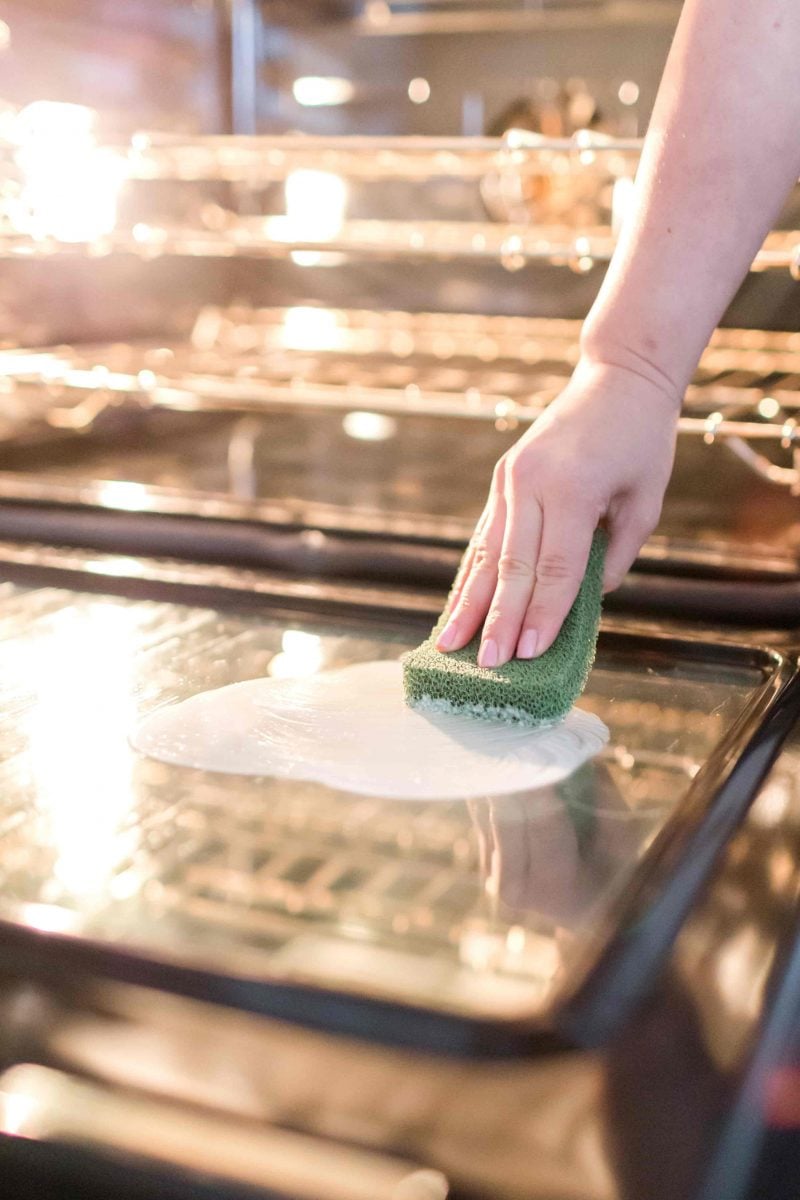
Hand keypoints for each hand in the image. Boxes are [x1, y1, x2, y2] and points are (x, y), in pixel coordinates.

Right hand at [436, 356, 679, 666]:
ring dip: (468, 602)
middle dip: (498, 620)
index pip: (556, 567)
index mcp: (574, 488)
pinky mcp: (502, 478)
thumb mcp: (646, 501)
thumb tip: (583, 599)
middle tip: (485, 665)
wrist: (619, 377)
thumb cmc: (643, 441)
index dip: (542, 614)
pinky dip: (471, 574)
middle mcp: (532, 483)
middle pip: (513, 566)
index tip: (527, 655)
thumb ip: (615, 555)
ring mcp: (510, 479)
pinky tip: (458, 604)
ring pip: (486, 552)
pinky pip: (485, 535)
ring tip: (450, 643)